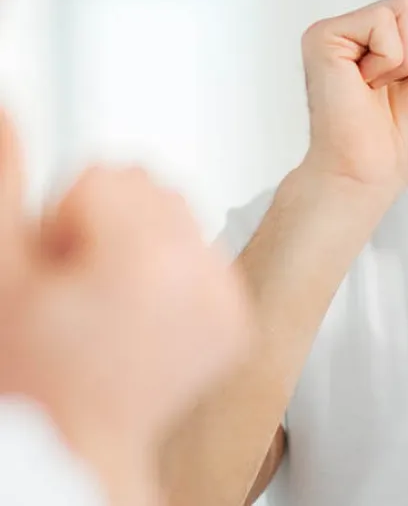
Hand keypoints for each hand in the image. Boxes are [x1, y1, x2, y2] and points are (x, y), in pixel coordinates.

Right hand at [0, 113, 249, 501]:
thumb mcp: (6, 273)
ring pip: (180, 216)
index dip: (66, 219)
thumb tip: (12, 110)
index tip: (61, 267)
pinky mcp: (238, 318)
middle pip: (152, 189)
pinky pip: (205, 251)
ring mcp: (227, 300)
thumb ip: (10, 185)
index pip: (110, 176)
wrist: (78, 443)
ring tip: (109, 303)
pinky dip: (173, 270)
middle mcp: (204, 278)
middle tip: (82, 287)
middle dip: (106, 225)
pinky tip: (140, 313)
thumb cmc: (39, 377)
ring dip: (139, 244)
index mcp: (151, 262)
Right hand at [300, 0, 407, 196]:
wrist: (375, 170)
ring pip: (406, 9)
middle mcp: (365, 24)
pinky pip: (382, 21)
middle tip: (397, 86)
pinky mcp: (324, 34)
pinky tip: (364, 84)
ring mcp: (343, 27)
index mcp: (392, 32)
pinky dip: (387, 61)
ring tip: (380, 87)